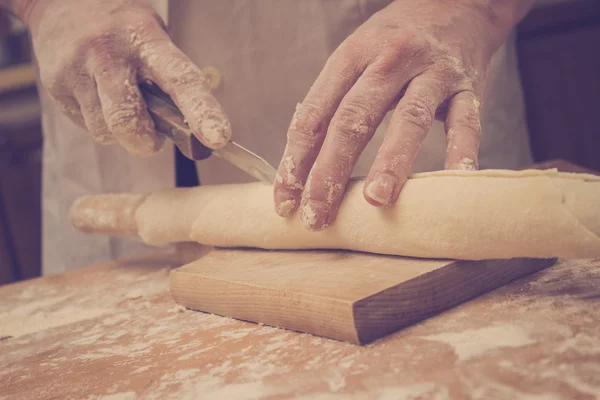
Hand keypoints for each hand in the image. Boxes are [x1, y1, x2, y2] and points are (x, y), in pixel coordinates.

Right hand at [26, 0, 230, 154]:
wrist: (60, 0)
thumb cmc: (122, 28)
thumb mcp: (153, 39)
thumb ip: (170, 80)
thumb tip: (190, 131)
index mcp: (146, 39)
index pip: (180, 80)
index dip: (202, 111)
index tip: (218, 138)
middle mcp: (109, 53)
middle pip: (128, 120)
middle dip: (145, 142)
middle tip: (152, 139)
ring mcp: (77, 69)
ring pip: (105, 131)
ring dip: (121, 133)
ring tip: (121, 105)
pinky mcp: (55, 85)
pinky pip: (86, 126)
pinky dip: (99, 123)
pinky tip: (98, 98)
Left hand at [274, 0, 532, 228]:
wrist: (454, 5)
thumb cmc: (392, 44)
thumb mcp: (354, 59)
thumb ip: (331, 105)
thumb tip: (300, 166)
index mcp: (350, 57)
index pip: (313, 114)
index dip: (295, 161)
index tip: (285, 201)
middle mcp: (388, 61)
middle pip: (352, 120)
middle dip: (330, 171)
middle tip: (317, 214)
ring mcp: (431, 73)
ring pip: (408, 119)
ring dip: (390, 161)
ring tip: (375, 200)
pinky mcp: (468, 86)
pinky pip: (466, 122)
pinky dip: (461, 151)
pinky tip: (453, 179)